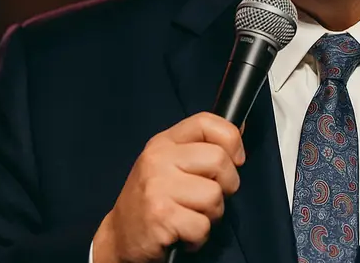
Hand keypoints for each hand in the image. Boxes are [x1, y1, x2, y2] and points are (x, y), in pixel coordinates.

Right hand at [92, 112, 244, 262]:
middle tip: (209, 197)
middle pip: (219, 160)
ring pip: (214, 196)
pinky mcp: (161, 217)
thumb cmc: (152, 199)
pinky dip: (199, 236)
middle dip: (227, 184)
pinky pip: (203, 226)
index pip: (207, 122)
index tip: (235, 159)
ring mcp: (158, 187)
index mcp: (164, 142)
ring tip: (191, 216)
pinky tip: (183, 233)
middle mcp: (159, 159)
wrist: (120, 236)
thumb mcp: (170, 163)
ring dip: (211, 214)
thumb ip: (200, 147)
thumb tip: (239, 128)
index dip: (232, 139)